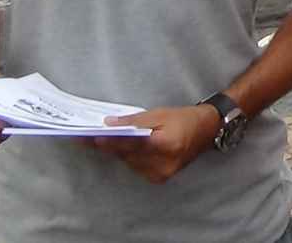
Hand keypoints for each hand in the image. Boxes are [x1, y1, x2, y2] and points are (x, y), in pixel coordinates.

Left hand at [77, 104, 218, 182]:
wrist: (207, 130)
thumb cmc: (184, 118)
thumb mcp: (160, 113)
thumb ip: (135, 120)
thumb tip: (110, 123)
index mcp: (166, 145)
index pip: (130, 144)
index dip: (110, 140)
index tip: (90, 136)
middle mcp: (162, 164)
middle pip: (126, 154)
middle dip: (106, 144)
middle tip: (85, 136)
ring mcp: (159, 174)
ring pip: (128, 161)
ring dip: (115, 149)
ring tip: (98, 139)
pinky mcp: (158, 177)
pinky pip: (135, 165)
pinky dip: (126, 155)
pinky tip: (118, 146)